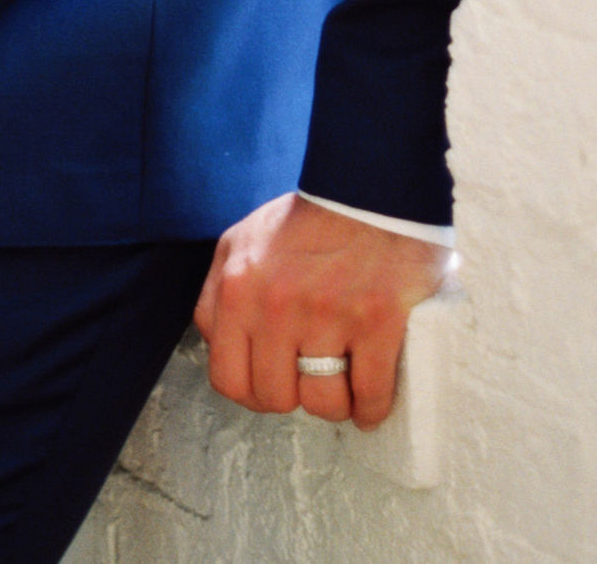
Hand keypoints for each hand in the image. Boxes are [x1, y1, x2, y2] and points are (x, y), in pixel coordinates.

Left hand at [191, 192, 453, 430]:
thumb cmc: (306, 218)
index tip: (273, 382)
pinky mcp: (376, 321)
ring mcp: (327, 315)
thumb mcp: (242, 243)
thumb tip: (225, 346)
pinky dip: (371, 408)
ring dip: (335, 403)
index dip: (252, 390)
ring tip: (342, 384)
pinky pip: (369, 396)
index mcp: (236, 287)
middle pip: (275, 396)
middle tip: (310, 378)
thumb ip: (221, 293)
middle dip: (294, 395)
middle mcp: (275, 305)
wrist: (366, 188)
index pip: (227, 377)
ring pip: (322, 403)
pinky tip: (370, 401)